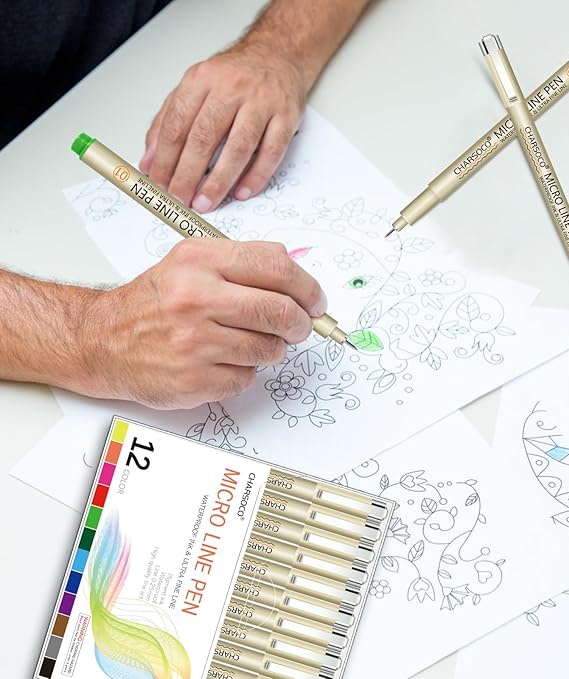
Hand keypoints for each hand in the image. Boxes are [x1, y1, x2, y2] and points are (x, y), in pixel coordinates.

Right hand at [81, 239, 325, 408]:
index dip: (307, 288)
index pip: (276, 268)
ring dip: (270, 348)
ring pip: (269, 349)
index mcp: (200, 262)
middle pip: (281, 312)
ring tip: (245, 341)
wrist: (104, 341)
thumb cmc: (154, 302)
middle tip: (300, 327)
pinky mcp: (194, 381)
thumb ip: (244, 261)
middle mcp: (196, 299)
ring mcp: (195, 344)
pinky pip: (246, 378)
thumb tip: (296, 273)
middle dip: (302, 323)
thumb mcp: (192, 262)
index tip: (316, 301)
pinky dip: (243, 371)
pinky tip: (220, 361)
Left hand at [140, 40, 307, 212]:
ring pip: (238, 147)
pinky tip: (242, 192)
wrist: (278, 54)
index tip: (160, 183)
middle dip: (188, 174)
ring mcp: (261, 102)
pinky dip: (256, 176)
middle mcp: (231, 88)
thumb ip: (168, 121)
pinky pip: (271, 152)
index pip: (177, 125)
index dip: (165, 159)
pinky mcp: (286, 117)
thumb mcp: (195, 88)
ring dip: (220, 181)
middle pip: (204, 137)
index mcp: (202, 79)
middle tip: (180, 198)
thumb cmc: (235, 76)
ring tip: (206, 202)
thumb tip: (150, 161)